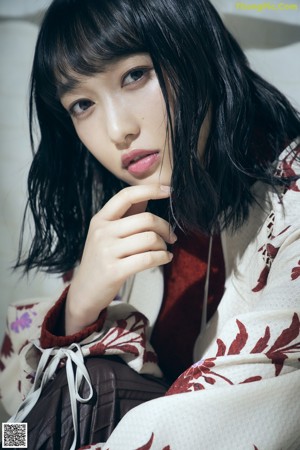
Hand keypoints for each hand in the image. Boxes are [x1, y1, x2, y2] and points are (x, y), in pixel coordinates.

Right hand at [65, 184, 175, 334]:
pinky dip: (163, 257)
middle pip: (146, 219)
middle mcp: (102, 232)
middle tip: (171, 237)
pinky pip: (148, 259)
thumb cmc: (101, 259)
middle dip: (165, 227)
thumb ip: (126, 215)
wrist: (84, 292)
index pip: (126, 196)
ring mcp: (107, 252)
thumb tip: (148, 194)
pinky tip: (165, 258)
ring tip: (164, 250)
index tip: (168, 190)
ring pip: (150, 239)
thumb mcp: (106, 234)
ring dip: (164, 245)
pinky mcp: (114, 271)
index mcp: (100, 219)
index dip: (150, 190)